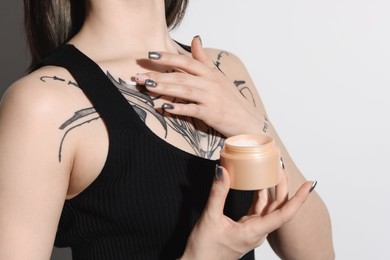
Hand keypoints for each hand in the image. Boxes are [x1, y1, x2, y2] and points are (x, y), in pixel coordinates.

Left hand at [135, 36, 264, 136]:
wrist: (248, 120)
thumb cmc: (231, 98)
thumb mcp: (219, 76)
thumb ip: (204, 59)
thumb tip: (196, 38)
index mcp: (210, 73)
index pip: (187, 61)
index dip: (168, 57)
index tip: (150, 54)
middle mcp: (210, 83)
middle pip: (181, 76)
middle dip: (159, 75)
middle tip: (139, 75)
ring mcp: (210, 98)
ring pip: (184, 90)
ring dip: (164, 88)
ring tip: (147, 86)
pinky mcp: (211, 114)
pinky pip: (192, 109)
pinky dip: (178, 108)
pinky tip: (164, 107)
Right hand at [181, 166, 315, 259]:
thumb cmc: (205, 249)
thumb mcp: (210, 218)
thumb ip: (218, 193)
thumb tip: (223, 172)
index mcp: (254, 231)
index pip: (284, 214)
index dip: (298, 199)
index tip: (308, 185)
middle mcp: (258, 231)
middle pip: (278, 208)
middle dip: (283, 187)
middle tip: (282, 168)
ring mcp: (252, 230)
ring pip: (268, 208)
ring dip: (271, 191)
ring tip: (271, 172)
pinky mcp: (245, 229)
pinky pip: (257, 210)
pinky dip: (258, 196)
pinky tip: (256, 185)